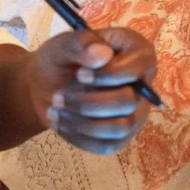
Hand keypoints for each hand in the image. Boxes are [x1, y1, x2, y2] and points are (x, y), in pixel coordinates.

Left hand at [28, 28, 157, 155]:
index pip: (136, 69)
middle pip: (128, 101)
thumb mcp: (61, 45)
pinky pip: (108, 146)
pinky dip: (79, 138)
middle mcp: (143, 85)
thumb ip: (80, 43)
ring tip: (54, 111)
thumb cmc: (60, 60)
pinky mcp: (122, 135)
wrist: (46, 85)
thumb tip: (102, 54)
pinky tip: (60, 124)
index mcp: (136, 52)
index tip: (79, 74)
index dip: (108, 75)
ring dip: (82, 123)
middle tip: (57, 96)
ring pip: (120, 128)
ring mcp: (135, 113)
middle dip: (88, 103)